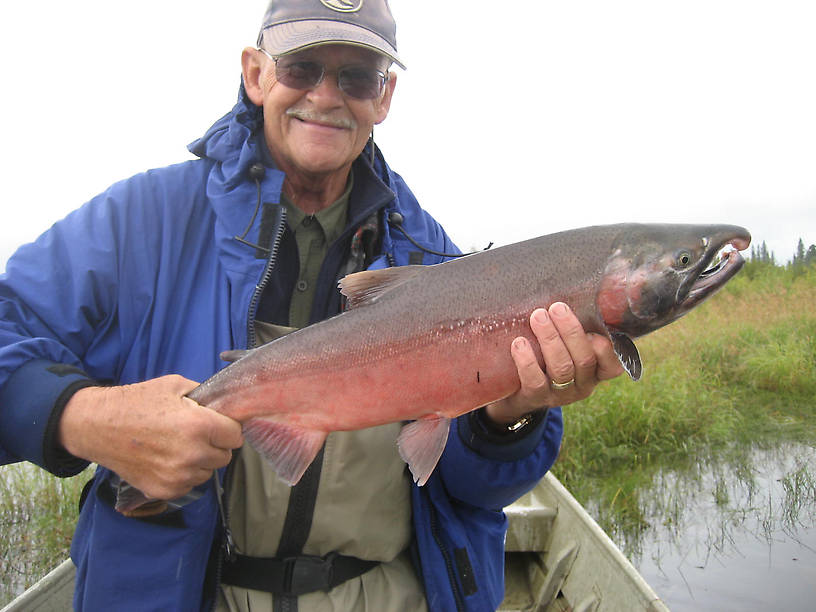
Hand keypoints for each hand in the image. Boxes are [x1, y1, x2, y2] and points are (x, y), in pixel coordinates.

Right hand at [58, 375, 242, 500]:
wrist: (98, 426)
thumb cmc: (137, 402)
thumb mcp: (175, 385)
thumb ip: (205, 396)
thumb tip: (225, 405)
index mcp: (199, 426)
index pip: (236, 435)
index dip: (227, 427)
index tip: (216, 424)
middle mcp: (192, 455)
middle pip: (225, 456)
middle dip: (215, 444)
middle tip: (195, 434)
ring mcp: (178, 476)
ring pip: (208, 472)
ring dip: (200, 461)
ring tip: (178, 445)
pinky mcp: (164, 490)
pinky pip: (189, 484)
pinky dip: (183, 474)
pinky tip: (167, 459)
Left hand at [485, 303, 623, 424]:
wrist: (515, 393)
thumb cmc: (546, 357)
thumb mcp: (566, 345)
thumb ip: (574, 326)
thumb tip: (577, 286)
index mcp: (595, 372)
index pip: (613, 366)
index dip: (605, 348)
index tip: (592, 325)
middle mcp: (582, 386)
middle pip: (584, 360)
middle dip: (571, 331)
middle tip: (557, 308)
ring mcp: (559, 394)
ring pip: (561, 368)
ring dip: (550, 339)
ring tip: (538, 317)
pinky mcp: (535, 398)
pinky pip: (535, 380)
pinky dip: (527, 360)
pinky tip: (519, 343)